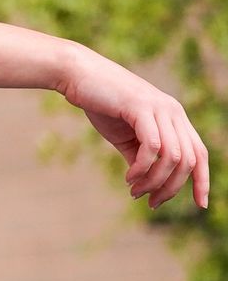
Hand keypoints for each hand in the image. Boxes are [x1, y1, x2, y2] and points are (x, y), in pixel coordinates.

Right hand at [59, 48, 209, 209]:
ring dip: (154, 181)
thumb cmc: (100, 103)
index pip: (199, 153)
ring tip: (134, 190)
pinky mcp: (141, 108)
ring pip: (172, 157)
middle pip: (188, 160)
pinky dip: (142, 168)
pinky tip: (129, 177)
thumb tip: (148, 182)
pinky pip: (152, 146)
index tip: (200, 205)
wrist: (79, 75)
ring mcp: (160, 108)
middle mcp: (174, 112)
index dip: (202, 180)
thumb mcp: (125, 135)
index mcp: (174, 117)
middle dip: (171, 187)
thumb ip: (140, 156)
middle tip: (150, 202)